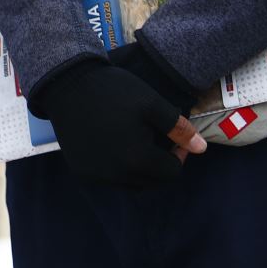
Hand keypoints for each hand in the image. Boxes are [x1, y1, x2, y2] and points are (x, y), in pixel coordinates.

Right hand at [29, 58, 205, 186]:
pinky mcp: (81, 171)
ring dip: (139, 169)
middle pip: (152, 182)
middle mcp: (117, 175)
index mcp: (137, 159)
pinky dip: (117, 168)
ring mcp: (97, 176)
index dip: (179, 155)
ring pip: (130, 183)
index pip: (172, 172)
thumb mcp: (151, 103)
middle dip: (160, 165)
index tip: (174, 137)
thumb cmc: (112, 90)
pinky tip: (114, 146)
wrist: (65, 85)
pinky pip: (109, 179)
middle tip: (156, 140)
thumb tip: (201, 149)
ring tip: (136, 143)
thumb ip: (177, 128)